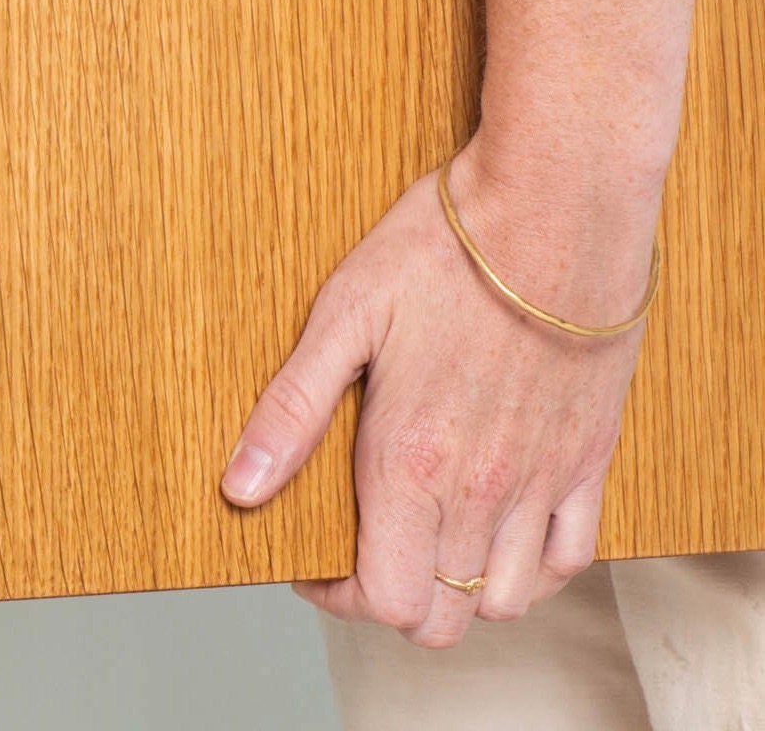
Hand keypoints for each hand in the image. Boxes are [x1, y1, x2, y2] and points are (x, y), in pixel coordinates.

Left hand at [220, 134, 659, 646]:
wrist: (556, 212)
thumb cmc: (444, 252)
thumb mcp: (343, 315)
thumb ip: (292, 410)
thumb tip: (239, 486)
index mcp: (413, 461)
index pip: (382, 598)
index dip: (337, 596)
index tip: (316, 562)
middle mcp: (483, 488)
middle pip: (442, 617)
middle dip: (393, 599)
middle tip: (364, 550)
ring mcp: (543, 480)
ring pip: (507, 600)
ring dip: (461, 589)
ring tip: (425, 539)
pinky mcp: (589, 459)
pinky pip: (572, 557)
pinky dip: (533, 567)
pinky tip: (497, 528)